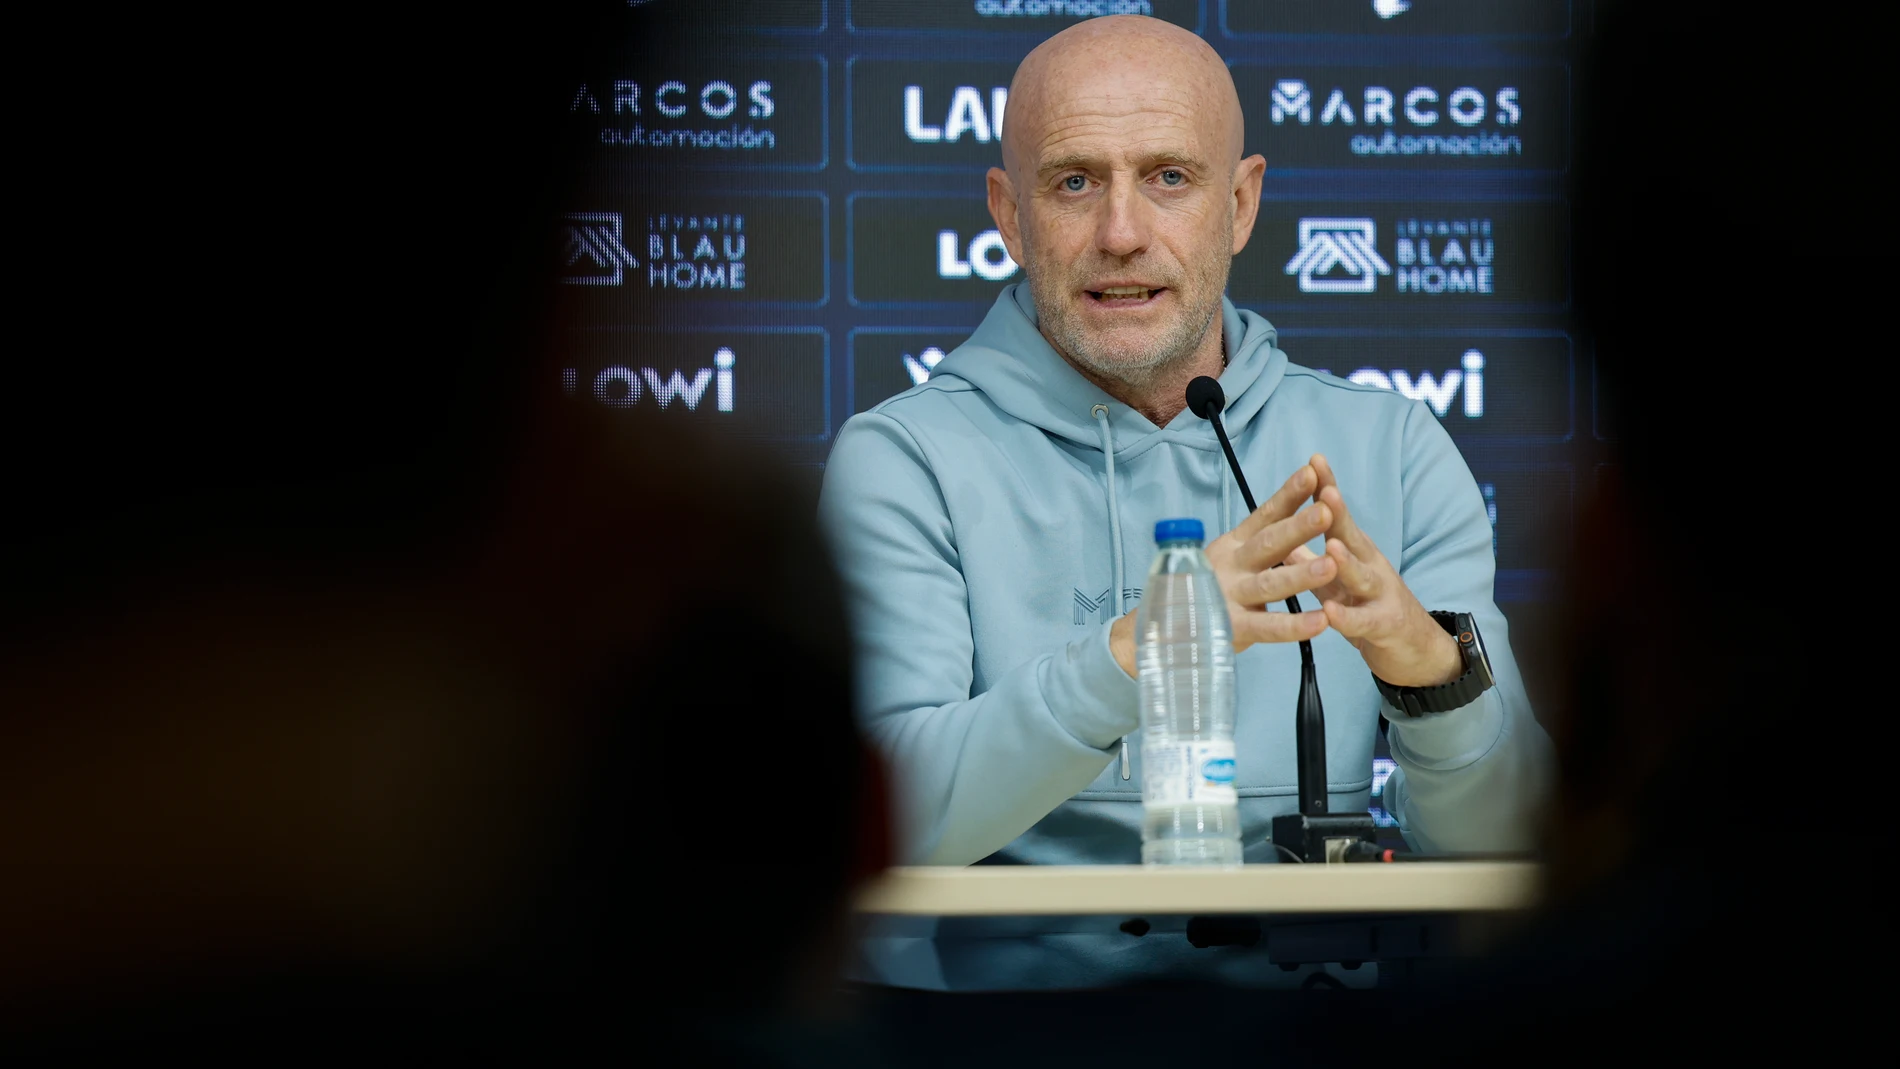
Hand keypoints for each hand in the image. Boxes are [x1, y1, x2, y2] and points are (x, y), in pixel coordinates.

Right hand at [1109, 464, 1334, 676]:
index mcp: (1234, 544)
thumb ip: (1255, 541)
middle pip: (1269, 544)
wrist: (1164, 628)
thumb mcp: (1227, 557)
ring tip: (1331, 565)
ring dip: (1302, 575)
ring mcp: (1232, 596)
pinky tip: (1321, 622)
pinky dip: (1294, 626)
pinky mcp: (1233, 628)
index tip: (1312, 473)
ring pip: (1272, 584)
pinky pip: (1268, 628)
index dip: (1288, 495)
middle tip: (1327, 511)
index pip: (1265, 515)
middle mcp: (1233, 565)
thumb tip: (1291, 509)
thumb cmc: (1204, 588)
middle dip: (1299, 527)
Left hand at [1286, 454, 1462, 687]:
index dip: (1326, 488)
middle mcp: (1371, 566)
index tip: (1313, 460)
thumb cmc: (1369, 607)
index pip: (1338, 516)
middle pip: (1353, 536)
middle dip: (1338, 512)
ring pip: (1362, 576)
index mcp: (1356, 552)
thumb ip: (1310, 559)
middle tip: (1324, 489)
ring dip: (1346, 562)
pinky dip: (1346, 617)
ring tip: (1329, 547)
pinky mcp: (1385, 626)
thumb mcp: (1337, 580)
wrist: (1416, 649)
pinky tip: (1330, 612)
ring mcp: (1381, 595)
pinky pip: (1363, 622)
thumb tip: (1278, 536)